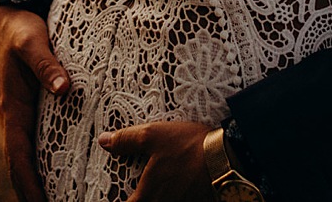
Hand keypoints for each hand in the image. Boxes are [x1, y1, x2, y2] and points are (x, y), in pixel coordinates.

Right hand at [0, 7, 71, 201]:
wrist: (9, 17)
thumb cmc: (21, 31)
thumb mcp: (33, 43)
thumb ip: (47, 65)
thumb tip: (64, 90)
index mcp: (12, 106)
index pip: (18, 154)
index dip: (27, 181)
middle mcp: (13, 116)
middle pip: (19, 164)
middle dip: (30, 191)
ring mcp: (20, 114)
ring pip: (25, 155)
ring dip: (35, 180)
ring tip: (55, 201)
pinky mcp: (28, 108)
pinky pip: (32, 142)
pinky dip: (40, 162)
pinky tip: (56, 172)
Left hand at [98, 120, 214, 201]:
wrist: (227, 157)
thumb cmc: (189, 146)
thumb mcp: (153, 136)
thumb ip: (127, 140)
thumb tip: (104, 141)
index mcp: (149, 195)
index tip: (119, 198)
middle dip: (140, 201)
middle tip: (137, 195)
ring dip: (156, 199)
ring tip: (156, 191)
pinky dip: (176, 198)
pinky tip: (176, 190)